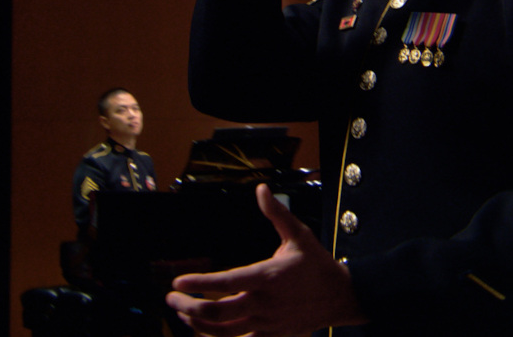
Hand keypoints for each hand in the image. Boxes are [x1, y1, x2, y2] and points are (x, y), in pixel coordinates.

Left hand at [166, 185, 366, 336]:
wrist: (341, 298)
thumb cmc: (317, 264)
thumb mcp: (299, 235)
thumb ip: (277, 214)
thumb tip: (261, 190)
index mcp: (268, 276)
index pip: (228, 282)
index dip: (201, 283)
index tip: (178, 282)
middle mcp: (264, 303)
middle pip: (218, 312)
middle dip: (189, 307)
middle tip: (171, 299)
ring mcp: (266, 323)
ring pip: (224, 332)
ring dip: (198, 324)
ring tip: (182, 314)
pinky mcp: (270, 336)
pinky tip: (203, 331)